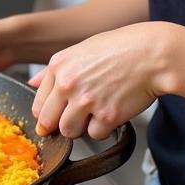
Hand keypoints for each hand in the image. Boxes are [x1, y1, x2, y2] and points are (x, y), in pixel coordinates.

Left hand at [31, 22, 161, 139]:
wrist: (152, 54)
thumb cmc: (120, 49)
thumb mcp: (79, 50)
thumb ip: (53, 70)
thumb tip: (32, 83)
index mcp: (58, 66)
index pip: (38, 104)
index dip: (47, 113)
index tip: (54, 117)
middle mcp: (68, 84)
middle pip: (48, 122)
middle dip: (59, 124)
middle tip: (74, 119)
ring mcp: (86, 101)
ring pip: (69, 132)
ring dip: (80, 128)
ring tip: (94, 113)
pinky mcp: (107, 116)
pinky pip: (95, 135)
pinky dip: (103, 128)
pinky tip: (111, 112)